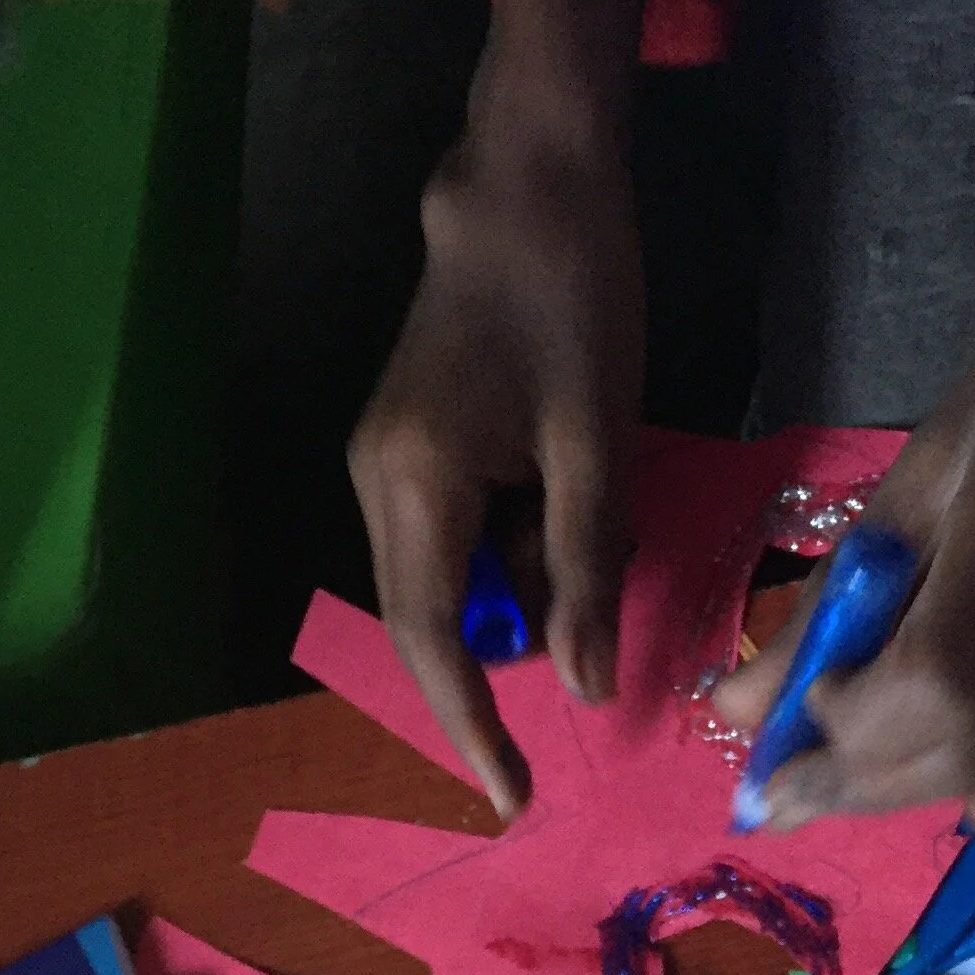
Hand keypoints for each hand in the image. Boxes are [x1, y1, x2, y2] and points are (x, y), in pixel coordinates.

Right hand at [350, 0, 647, 817]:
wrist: (531, 177)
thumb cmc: (571, 295)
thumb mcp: (597, 443)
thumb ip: (585, 569)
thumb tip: (582, 689)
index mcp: (412, 483)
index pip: (431, 641)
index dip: (468, 726)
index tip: (509, 797)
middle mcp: (377, 480)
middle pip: (433, 619)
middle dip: (504, 657)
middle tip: (585, 643)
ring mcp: (386, 460)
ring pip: (451, 579)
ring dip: (520, 596)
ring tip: (588, 545)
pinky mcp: (413, 442)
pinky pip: (460, 537)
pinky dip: (514, 556)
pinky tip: (567, 520)